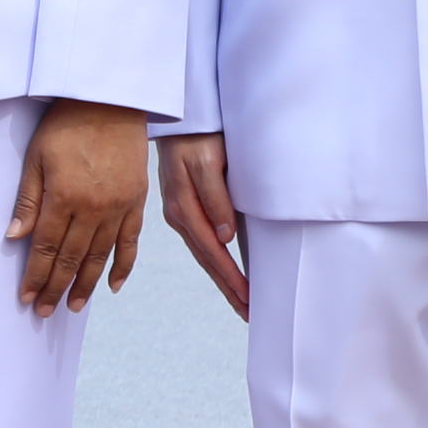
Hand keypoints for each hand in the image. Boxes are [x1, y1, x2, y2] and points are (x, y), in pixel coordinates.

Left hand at [9, 99, 147, 313]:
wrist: (112, 101)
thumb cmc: (66, 124)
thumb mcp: (36, 156)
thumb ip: (28, 199)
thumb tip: (15, 237)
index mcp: (64, 196)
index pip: (46, 247)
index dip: (36, 275)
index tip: (27, 297)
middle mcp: (94, 207)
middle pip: (71, 258)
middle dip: (56, 287)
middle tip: (45, 312)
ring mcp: (119, 207)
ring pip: (100, 256)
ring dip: (86, 284)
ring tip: (74, 306)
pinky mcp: (137, 202)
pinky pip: (131, 242)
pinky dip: (122, 267)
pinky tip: (112, 286)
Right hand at [158, 130, 250, 319]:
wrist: (178, 113)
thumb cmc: (195, 134)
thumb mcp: (205, 162)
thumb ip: (215, 197)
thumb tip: (224, 236)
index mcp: (184, 208)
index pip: (213, 253)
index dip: (231, 278)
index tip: (249, 300)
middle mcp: (179, 215)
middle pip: (207, 261)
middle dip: (228, 289)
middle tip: (249, 314)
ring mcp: (179, 212)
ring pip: (204, 255)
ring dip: (222, 279)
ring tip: (240, 301)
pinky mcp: (184, 206)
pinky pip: (200, 242)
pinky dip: (214, 261)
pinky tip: (222, 270)